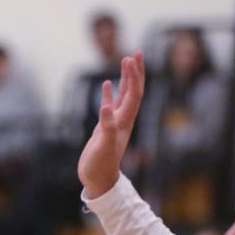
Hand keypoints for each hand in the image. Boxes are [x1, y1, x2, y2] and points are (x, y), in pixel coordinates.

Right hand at [78, 52, 145, 197]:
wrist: (99, 181)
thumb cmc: (100, 167)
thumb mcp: (103, 147)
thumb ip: (106, 127)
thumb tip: (106, 107)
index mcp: (124, 122)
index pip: (134, 94)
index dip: (134, 76)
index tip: (132, 58)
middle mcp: (123, 120)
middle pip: (133, 91)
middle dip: (135, 72)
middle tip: (135, 53)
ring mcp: (115, 123)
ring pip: (124, 96)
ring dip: (126, 78)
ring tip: (125, 61)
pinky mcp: (105, 128)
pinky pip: (110, 106)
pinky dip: (109, 93)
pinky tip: (105, 84)